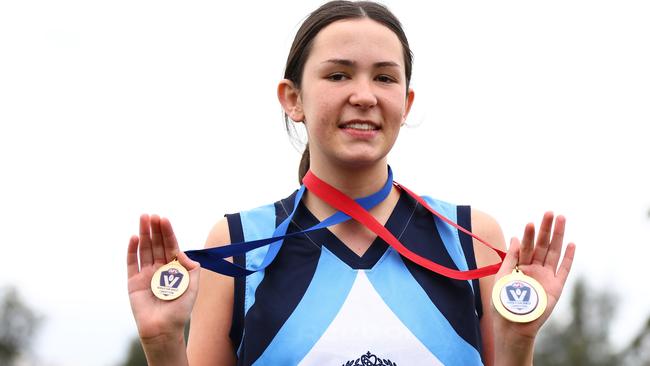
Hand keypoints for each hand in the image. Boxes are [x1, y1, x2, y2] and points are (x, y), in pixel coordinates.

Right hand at [127, 214, 199, 341]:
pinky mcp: (133, 282)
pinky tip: (134, 237)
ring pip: (144, 249)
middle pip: (156, 244)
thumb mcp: (192, 288)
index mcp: (173, 269)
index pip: (170, 246)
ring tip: (143, 219)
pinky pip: (132, 263)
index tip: (164, 219)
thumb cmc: (179, 311)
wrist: (163, 329)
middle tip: (151, 215)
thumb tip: (183, 253)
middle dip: (154, 229)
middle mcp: (159, 269)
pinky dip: (132, 250)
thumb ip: (191, 269)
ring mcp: (146, 274)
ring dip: (143, 234)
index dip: (167, 233)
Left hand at [493, 212, 575, 339]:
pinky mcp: (556, 287)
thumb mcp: (502, 276)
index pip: (527, 245)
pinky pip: (564, 270)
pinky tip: (571, 243)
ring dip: (558, 236)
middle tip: (550, 212)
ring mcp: (546, 276)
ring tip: (561, 219)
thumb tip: (515, 238)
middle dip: (546, 228)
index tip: (531, 222)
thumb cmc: (503, 302)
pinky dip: (568, 257)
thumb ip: (511, 258)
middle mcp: (534, 268)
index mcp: (520, 265)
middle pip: (542, 245)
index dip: (529, 234)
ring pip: (553, 252)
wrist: (513, 324)